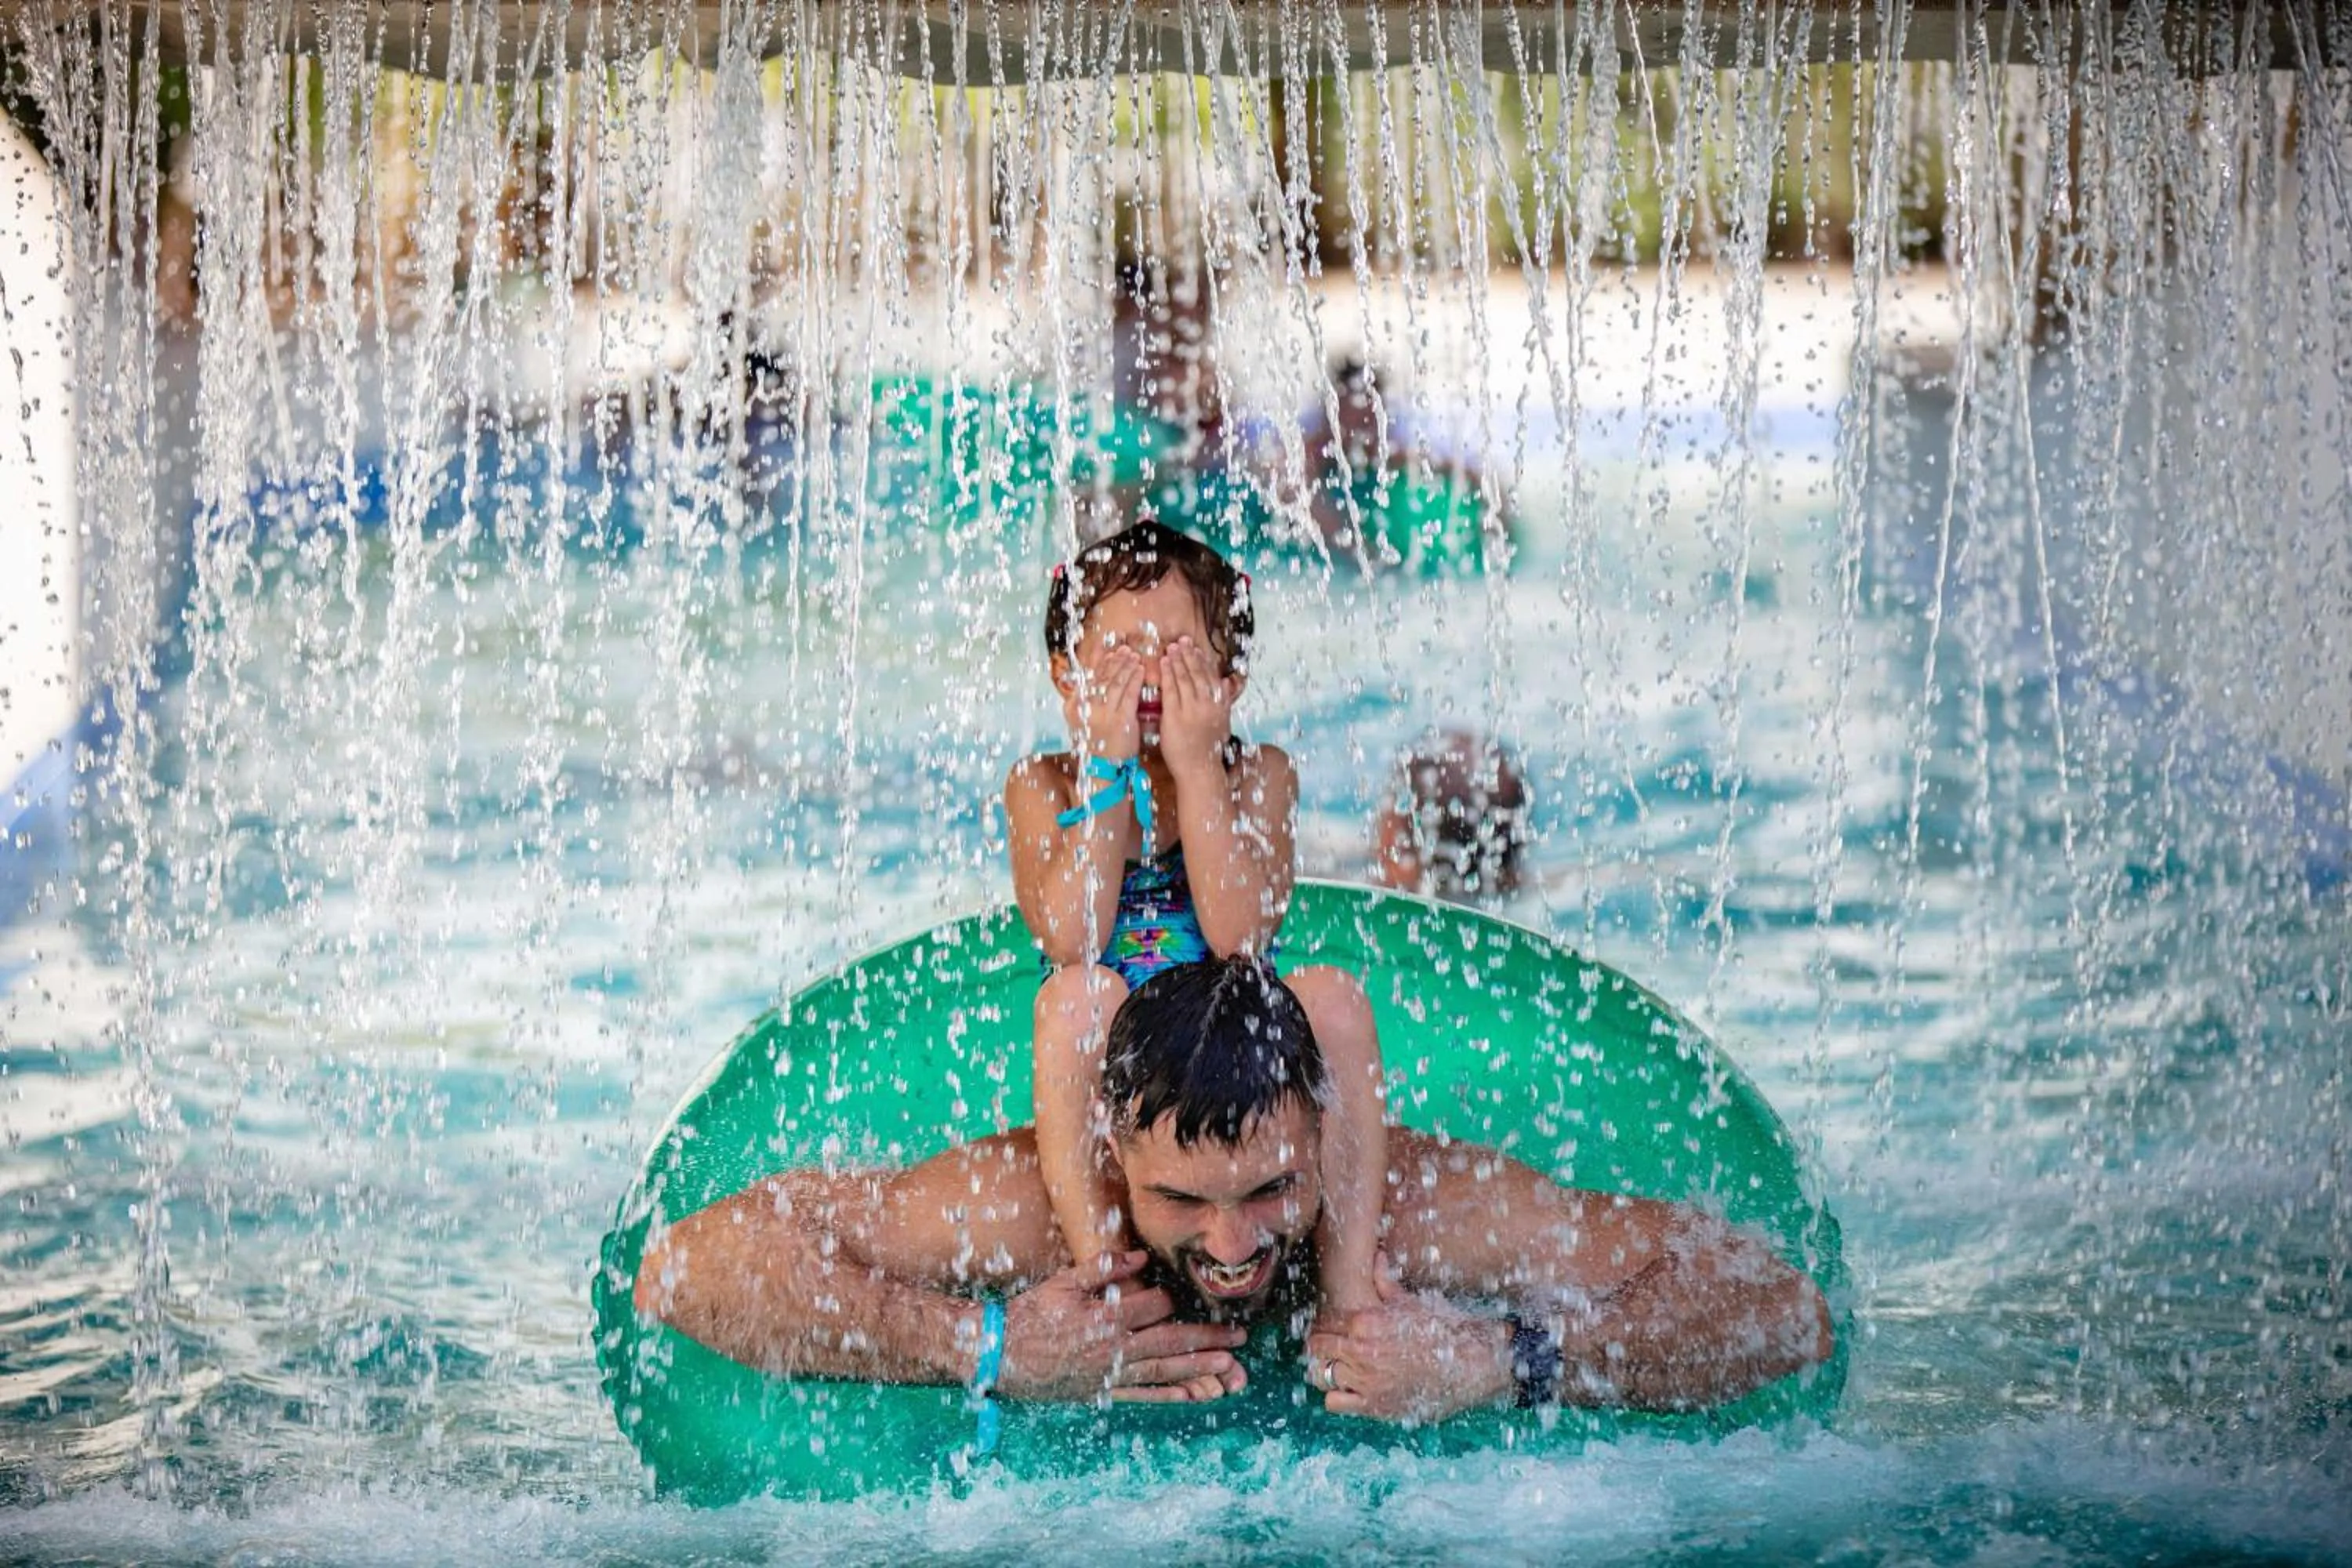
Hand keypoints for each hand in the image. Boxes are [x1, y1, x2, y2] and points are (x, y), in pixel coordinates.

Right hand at [999, 1251, 1249, 1404]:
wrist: (999, 1355)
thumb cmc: (1030, 1315)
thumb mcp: (1062, 1283)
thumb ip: (1101, 1269)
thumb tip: (1139, 1257)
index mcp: (1105, 1317)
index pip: (1153, 1306)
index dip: (1170, 1299)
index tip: (1180, 1295)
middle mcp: (1113, 1349)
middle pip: (1171, 1342)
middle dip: (1209, 1339)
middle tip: (1241, 1337)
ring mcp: (1110, 1374)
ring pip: (1164, 1371)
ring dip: (1200, 1369)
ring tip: (1231, 1366)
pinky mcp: (1103, 1392)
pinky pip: (1143, 1395)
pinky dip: (1170, 1395)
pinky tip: (1194, 1395)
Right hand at [1061, 647, 1143, 761]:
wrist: (1103, 767)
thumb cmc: (1097, 740)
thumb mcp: (1082, 718)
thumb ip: (1086, 696)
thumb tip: (1093, 672)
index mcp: (1074, 705)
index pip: (1088, 677)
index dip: (1099, 661)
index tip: (1108, 649)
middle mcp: (1086, 707)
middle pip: (1102, 677)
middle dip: (1115, 660)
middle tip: (1125, 649)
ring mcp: (1103, 714)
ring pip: (1115, 683)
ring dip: (1126, 667)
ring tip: (1134, 656)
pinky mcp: (1120, 720)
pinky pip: (1129, 695)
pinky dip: (1135, 680)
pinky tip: (1141, 671)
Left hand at [1156, 637, 1233, 781]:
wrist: (1200, 768)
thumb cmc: (1209, 747)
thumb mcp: (1222, 721)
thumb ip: (1224, 701)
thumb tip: (1228, 682)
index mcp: (1220, 704)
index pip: (1211, 676)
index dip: (1203, 660)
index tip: (1196, 647)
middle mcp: (1208, 704)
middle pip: (1197, 673)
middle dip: (1189, 654)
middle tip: (1181, 640)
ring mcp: (1192, 709)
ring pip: (1184, 678)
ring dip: (1177, 660)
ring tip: (1171, 647)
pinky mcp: (1175, 715)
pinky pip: (1171, 689)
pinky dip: (1167, 674)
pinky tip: (1163, 663)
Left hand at [1303, 1258, 1512, 1423]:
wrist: (1471, 1365)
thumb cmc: (1443, 1329)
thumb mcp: (1412, 1301)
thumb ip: (1385, 1280)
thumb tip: (1377, 1255)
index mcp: (1366, 1321)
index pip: (1325, 1320)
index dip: (1327, 1323)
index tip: (1333, 1327)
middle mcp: (1361, 1351)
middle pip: (1316, 1347)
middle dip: (1320, 1345)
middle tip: (1330, 1346)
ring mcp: (1366, 1381)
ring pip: (1319, 1375)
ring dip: (1326, 1370)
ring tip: (1339, 1367)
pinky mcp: (1375, 1406)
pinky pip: (1334, 1402)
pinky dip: (1337, 1395)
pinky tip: (1351, 1388)